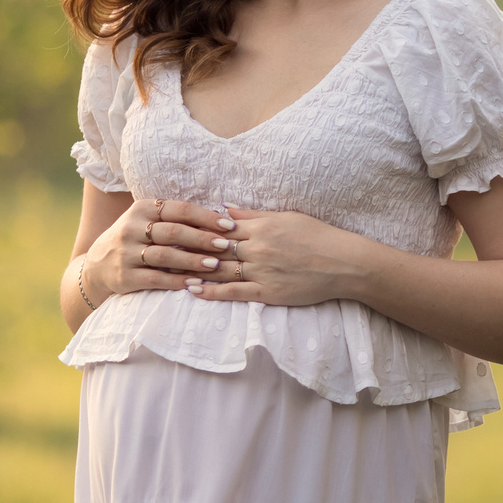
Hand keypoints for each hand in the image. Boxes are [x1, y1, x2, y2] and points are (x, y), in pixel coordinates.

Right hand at [92, 196, 239, 298]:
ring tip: (215, 265)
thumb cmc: (134, 241)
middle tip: (227, 245)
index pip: (179, 209)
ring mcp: (126, 253)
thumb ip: (175, 219)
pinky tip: (194, 283)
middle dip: (203, 238)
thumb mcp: (147, 222)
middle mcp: (131, 228)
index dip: (206, 217)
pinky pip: (154, 278)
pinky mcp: (124, 276)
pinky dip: (176, 280)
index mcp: (142, 209)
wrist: (96, 267)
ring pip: (164, 255)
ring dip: (192, 260)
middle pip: (173, 232)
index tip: (229, 226)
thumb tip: (219, 217)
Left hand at [184, 206, 375, 306]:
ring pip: (219, 271)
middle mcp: (256, 249)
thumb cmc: (317, 236)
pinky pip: (234, 292)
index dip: (194, 228)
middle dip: (186, 249)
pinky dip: (212, 291)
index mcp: (260, 227)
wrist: (342, 262)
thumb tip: (224, 210)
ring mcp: (261, 271)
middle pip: (213, 249)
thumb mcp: (285, 217)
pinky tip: (194, 290)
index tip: (173, 226)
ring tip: (168, 271)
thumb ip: (253, 215)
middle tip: (160, 248)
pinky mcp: (267, 292)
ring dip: (193, 271)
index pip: (219, 227)